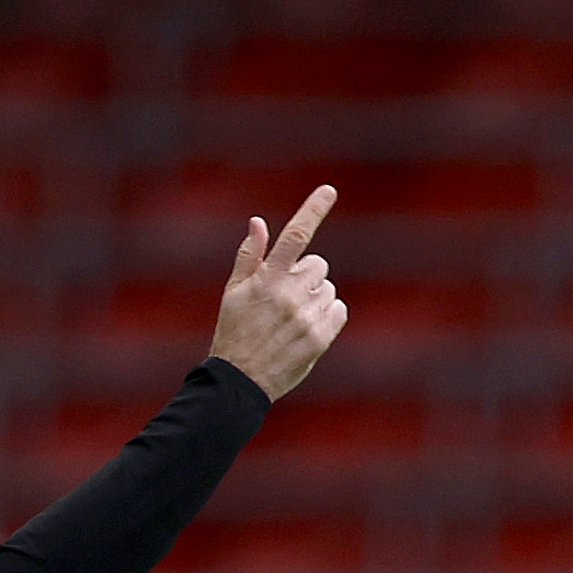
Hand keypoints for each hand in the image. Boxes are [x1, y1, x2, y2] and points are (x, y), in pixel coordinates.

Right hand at [207, 186, 346, 400]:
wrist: (239, 383)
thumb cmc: (233, 333)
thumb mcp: (233, 292)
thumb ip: (249, 256)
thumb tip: (258, 222)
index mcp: (267, 278)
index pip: (295, 235)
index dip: (313, 209)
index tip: (329, 189)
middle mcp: (290, 294)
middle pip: (318, 264)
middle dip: (305, 275)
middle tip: (285, 296)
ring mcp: (307, 317)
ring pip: (328, 288)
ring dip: (315, 297)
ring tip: (292, 318)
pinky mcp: (320, 338)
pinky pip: (339, 310)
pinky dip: (328, 314)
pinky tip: (307, 327)